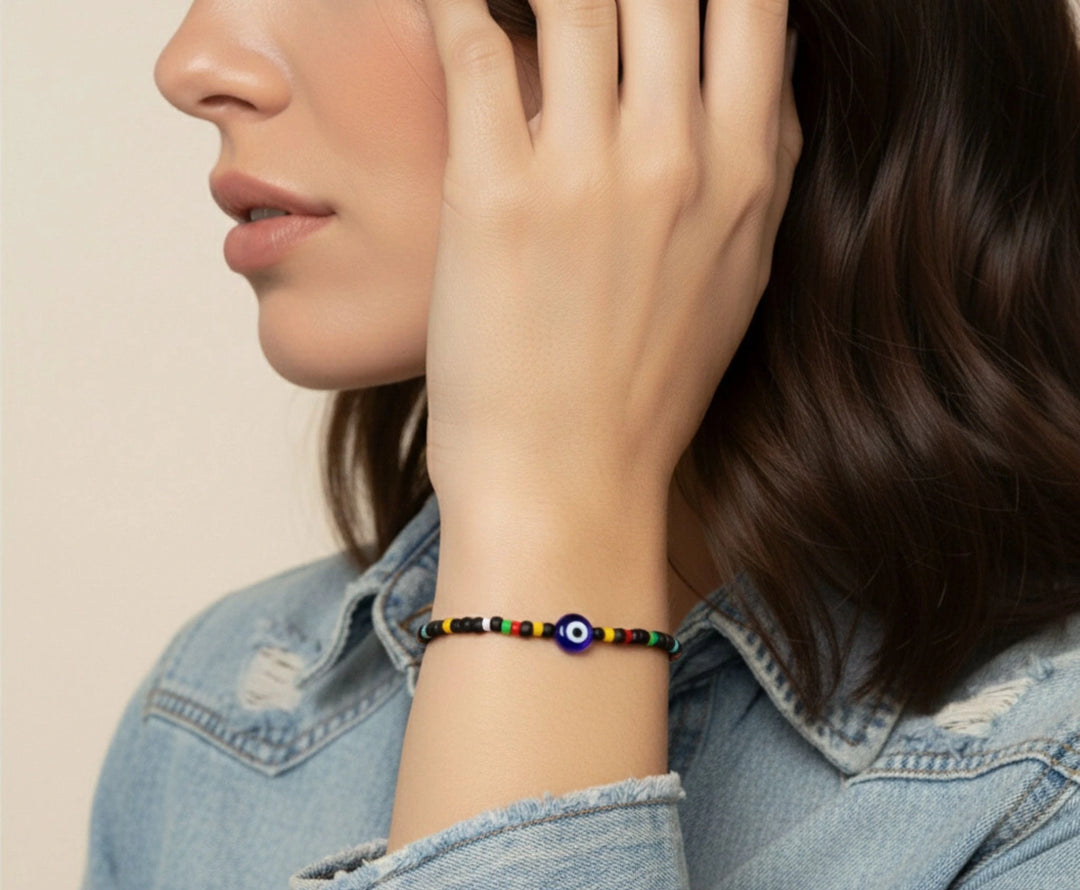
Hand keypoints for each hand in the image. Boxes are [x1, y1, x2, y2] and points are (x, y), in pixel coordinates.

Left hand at [420, 0, 801, 510]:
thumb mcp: (737, 280)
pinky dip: (455, 1)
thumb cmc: (643, 392)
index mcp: (747, 174)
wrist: (567, 484)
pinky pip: (474, 40)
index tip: (666, 0)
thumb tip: (767, 73)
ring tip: (519, 4)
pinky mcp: (494, 196)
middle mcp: (680, 158)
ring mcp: (588, 174)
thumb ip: (760, 167)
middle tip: (582, 7)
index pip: (756, 2)